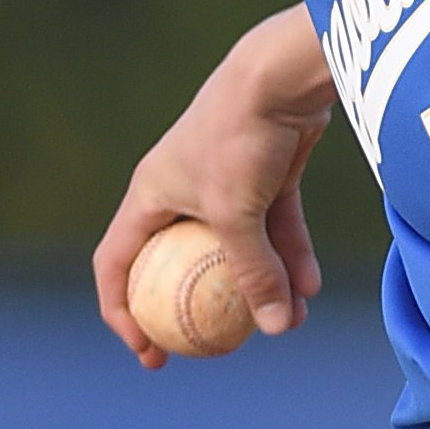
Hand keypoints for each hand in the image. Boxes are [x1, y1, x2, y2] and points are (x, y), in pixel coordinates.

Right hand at [94, 4, 334, 367]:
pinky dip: (292, 254)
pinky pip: (276, 226)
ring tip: (290, 321)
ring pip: (241, 246)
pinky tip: (312, 287)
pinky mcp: (269, 172)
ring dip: (264, 283)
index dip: (124, 312)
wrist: (282, 76)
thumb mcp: (236, 214)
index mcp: (150, 195)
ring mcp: (228, 180)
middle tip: (220, 346)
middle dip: (204, 306)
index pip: (117, 264)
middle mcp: (183, 188)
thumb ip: (253, 272)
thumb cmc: (239, 139)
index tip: (151, 352)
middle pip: (183, 262)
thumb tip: (276, 330)